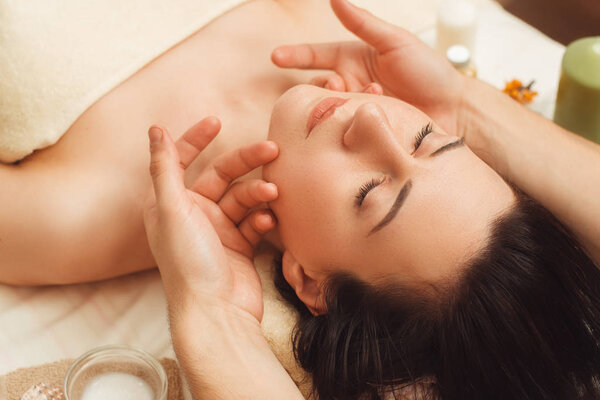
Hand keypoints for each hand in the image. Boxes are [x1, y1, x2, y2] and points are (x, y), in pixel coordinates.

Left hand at [143, 117, 278, 324]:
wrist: (217, 314)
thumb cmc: (189, 264)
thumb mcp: (172, 210)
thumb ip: (165, 168)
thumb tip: (154, 129)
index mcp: (170, 204)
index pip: (181, 161)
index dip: (195, 139)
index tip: (216, 121)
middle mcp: (193, 214)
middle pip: (222, 176)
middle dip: (246, 161)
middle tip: (273, 150)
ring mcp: (218, 230)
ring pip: (243, 198)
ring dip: (258, 193)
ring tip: (272, 195)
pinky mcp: (240, 245)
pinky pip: (254, 220)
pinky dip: (262, 218)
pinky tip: (267, 222)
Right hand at [271, 0, 465, 135]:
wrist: (454, 108)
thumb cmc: (428, 70)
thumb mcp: (396, 42)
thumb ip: (364, 24)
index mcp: (354, 59)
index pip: (317, 56)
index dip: (296, 55)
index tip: (276, 56)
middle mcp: (351, 84)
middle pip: (319, 85)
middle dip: (324, 86)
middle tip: (340, 87)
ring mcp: (356, 108)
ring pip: (330, 108)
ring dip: (344, 103)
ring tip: (370, 98)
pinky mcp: (364, 130)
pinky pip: (346, 128)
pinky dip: (356, 121)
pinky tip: (377, 116)